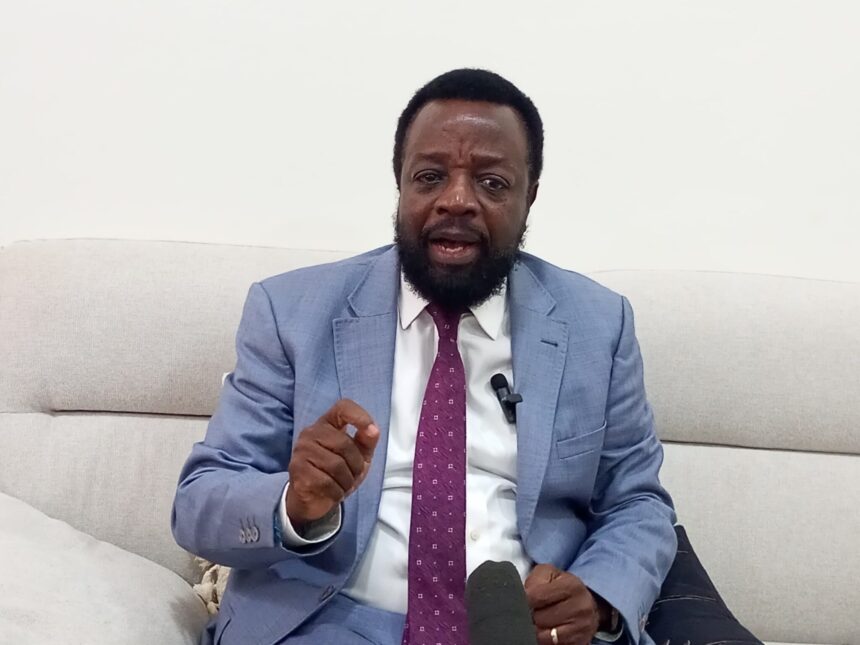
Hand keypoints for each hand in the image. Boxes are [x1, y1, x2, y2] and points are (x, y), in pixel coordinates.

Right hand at [285, 399, 379, 524]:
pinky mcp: (297, 470)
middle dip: (356, 465)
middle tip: (352, 475)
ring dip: (347, 481)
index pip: (342, 408)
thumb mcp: (359, 456)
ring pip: (336, 465)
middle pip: (344, 443)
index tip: (371, 429)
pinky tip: (332, 491)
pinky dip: (336, 491)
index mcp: (328, 424)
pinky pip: (326, 482)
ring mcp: (302, 451)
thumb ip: (367, 441)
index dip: (359, 415)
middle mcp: (311, 433)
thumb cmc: (336, 474)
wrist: (312, 499)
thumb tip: (373, 430)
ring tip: (342, 484)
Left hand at [524, 564, 601, 644]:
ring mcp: (582, 628)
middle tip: (534, 611)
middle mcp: (581, 608)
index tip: (523, 600)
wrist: (587, 604)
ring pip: (546, 636)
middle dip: (532, 615)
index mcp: (572, 586)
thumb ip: (534, 580)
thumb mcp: (549, 574)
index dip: (525, 599)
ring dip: (538, 629)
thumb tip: (521, 596)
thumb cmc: (562, 587)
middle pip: (540, 618)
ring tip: (539, 622)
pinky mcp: (581, 642)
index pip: (537, 597)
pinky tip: (547, 631)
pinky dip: (546, 640)